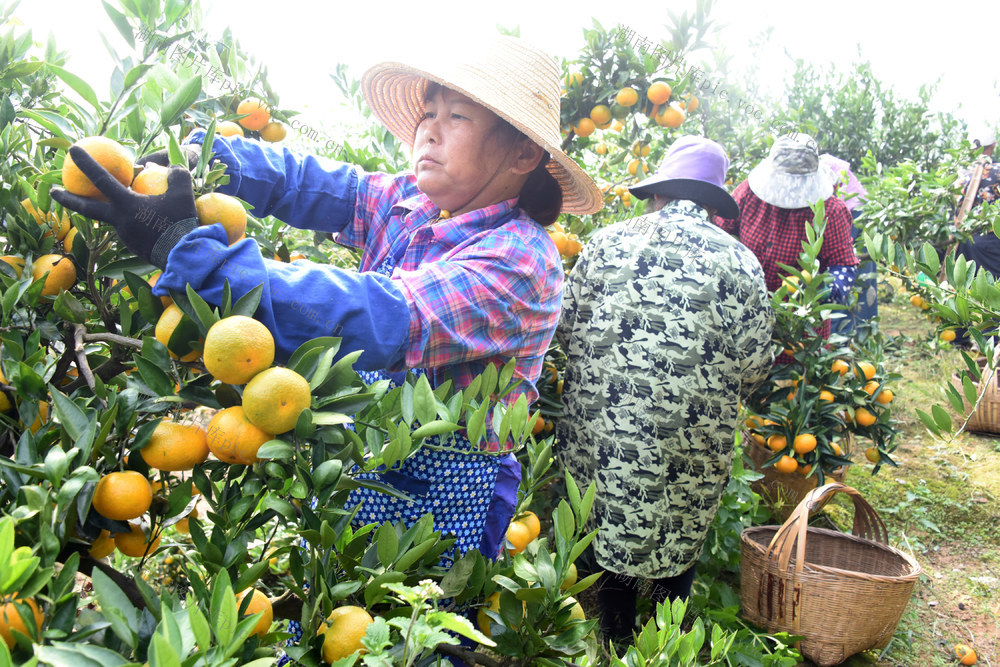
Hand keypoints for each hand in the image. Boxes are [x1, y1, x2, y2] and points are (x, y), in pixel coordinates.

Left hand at [51, 146, 198, 267]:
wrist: (185, 256)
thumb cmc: (182, 223)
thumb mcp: (184, 193)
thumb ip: (177, 175)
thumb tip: (171, 167)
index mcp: (125, 205)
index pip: (101, 179)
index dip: (86, 162)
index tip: (72, 149)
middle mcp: (118, 221)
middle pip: (86, 208)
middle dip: (68, 198)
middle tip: (53, 190)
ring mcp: (124, 236)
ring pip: (113, 218)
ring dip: (110, 210)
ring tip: (120, 205)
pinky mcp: (133, 246)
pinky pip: (130, 229)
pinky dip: (133, 222)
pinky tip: (147, 222)